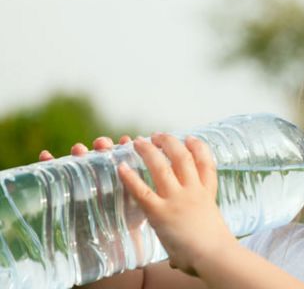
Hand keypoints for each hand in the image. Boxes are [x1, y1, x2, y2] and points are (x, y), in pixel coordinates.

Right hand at [39, 135, 148, 260]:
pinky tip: (45, 155)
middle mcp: (108, 180)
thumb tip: (170, 198)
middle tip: (101, 144)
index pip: (127, 159)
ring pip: (84, 165)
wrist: (112, 252)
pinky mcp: (71, 193)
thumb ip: (150, 199)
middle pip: (105, 158)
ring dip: (81, 153)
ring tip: (78, 149)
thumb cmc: (132, 232)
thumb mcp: (146, 213)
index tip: (125, 140)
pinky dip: (51, 164)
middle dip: (103, 148)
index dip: (126, 147)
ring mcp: (89, 184)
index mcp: (128, 182)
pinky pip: (60, 177)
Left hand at [117, 134, 236, 276]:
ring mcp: (177, 199)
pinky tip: (120, 167)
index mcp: (207, 195)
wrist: (215, 255)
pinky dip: (130, 177)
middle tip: (159, 135)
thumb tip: (177, 262)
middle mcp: (193, 191)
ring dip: (150, 151)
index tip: (191, 138)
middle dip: (170, 143)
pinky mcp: (161, 212)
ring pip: (163, 166)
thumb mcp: (206, 239)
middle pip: (183, 158)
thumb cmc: (214, 253)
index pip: (206, 165)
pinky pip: (141, 191)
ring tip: (138, 141)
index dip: (199, 148)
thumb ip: (187, 246)